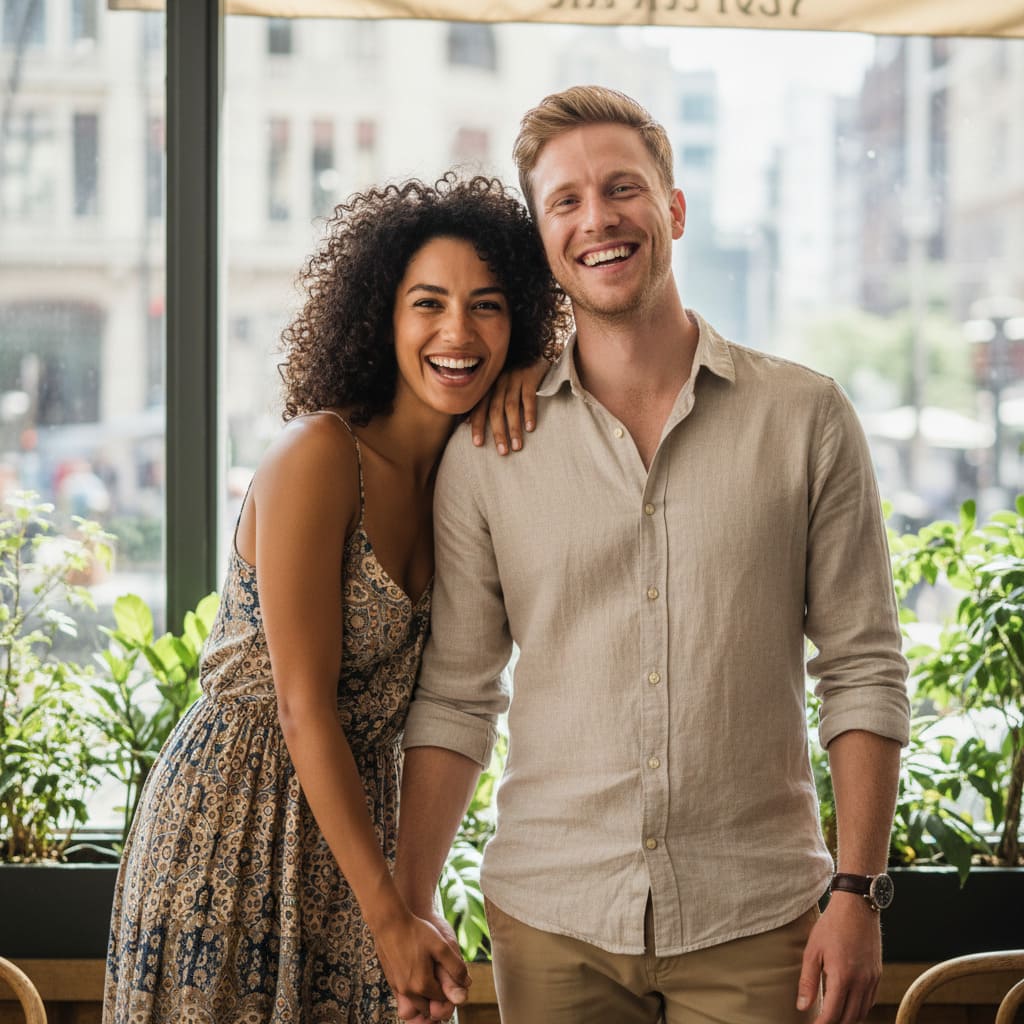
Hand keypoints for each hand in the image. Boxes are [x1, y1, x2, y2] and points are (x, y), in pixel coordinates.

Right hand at [375, 909, 469, 1020]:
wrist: (389, 921)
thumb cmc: (416, 932)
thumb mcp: (441, 946)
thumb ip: (455, 966)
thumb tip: (467, 983)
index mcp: (423, 984)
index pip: (441, 999)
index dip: (448, 991)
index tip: (451, 978)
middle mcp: (408, 990)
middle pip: (426, 1007)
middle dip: (436, 999)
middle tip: (443, 982)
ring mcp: (397, 986)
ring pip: (415, 1003)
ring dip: (424, 997)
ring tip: (432, 978)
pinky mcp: (390, 979)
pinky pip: (404, 995)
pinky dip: (413, 991)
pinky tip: (419, 972)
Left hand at [467, 358, 549, 454]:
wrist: (536, 352)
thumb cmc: (514, 375)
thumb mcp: (497, 385)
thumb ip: (484, 401)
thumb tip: (466, 422)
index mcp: (490, 386)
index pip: (480, 407)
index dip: (478, 425)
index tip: (478, 444)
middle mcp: (499, 382)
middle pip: (495, 410)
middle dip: (498, 432)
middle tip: (502, 452)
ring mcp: (515, 378)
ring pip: (511, 406)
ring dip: (514, 428)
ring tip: (517, 446)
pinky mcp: (530, 377)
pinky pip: (529, 397)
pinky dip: (529, 413)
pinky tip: (531, 428)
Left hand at [797, 893, 881, 1023]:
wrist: (857, 907)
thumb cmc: (831, 925)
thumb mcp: (812, 950)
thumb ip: (808, 981)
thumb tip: (802, 1007)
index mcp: (843, 977)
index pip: (833, 1014)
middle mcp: (861, 982)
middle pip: (849, 1018)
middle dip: (835, 1023)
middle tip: (821, 1022)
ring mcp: (872, 979)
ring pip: (862, 1012)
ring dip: (848, 1018)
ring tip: (833, 1017)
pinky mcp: (877, 974)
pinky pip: (870, 1000)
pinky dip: (859, 1008)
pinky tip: (848, 1005)